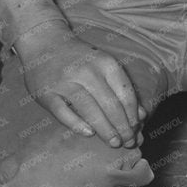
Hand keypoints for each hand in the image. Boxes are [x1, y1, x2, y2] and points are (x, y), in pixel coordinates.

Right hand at [15, 22, 143, 147]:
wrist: (45, 42)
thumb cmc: (81, 59)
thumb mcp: (105, 66)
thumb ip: (122, 89)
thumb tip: (141, 116)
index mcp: (106, 64)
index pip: (125, 94)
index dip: (132, 115)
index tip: (137, 130)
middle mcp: (88, 72)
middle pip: (110, 105)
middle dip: (122, 127)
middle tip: (128, 143)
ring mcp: (66, 83)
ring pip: (90, 110)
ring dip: (105, 129)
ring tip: (114, 143)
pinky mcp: (47, 94)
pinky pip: (63, 113)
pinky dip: (77, 124)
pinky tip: (89, 134)